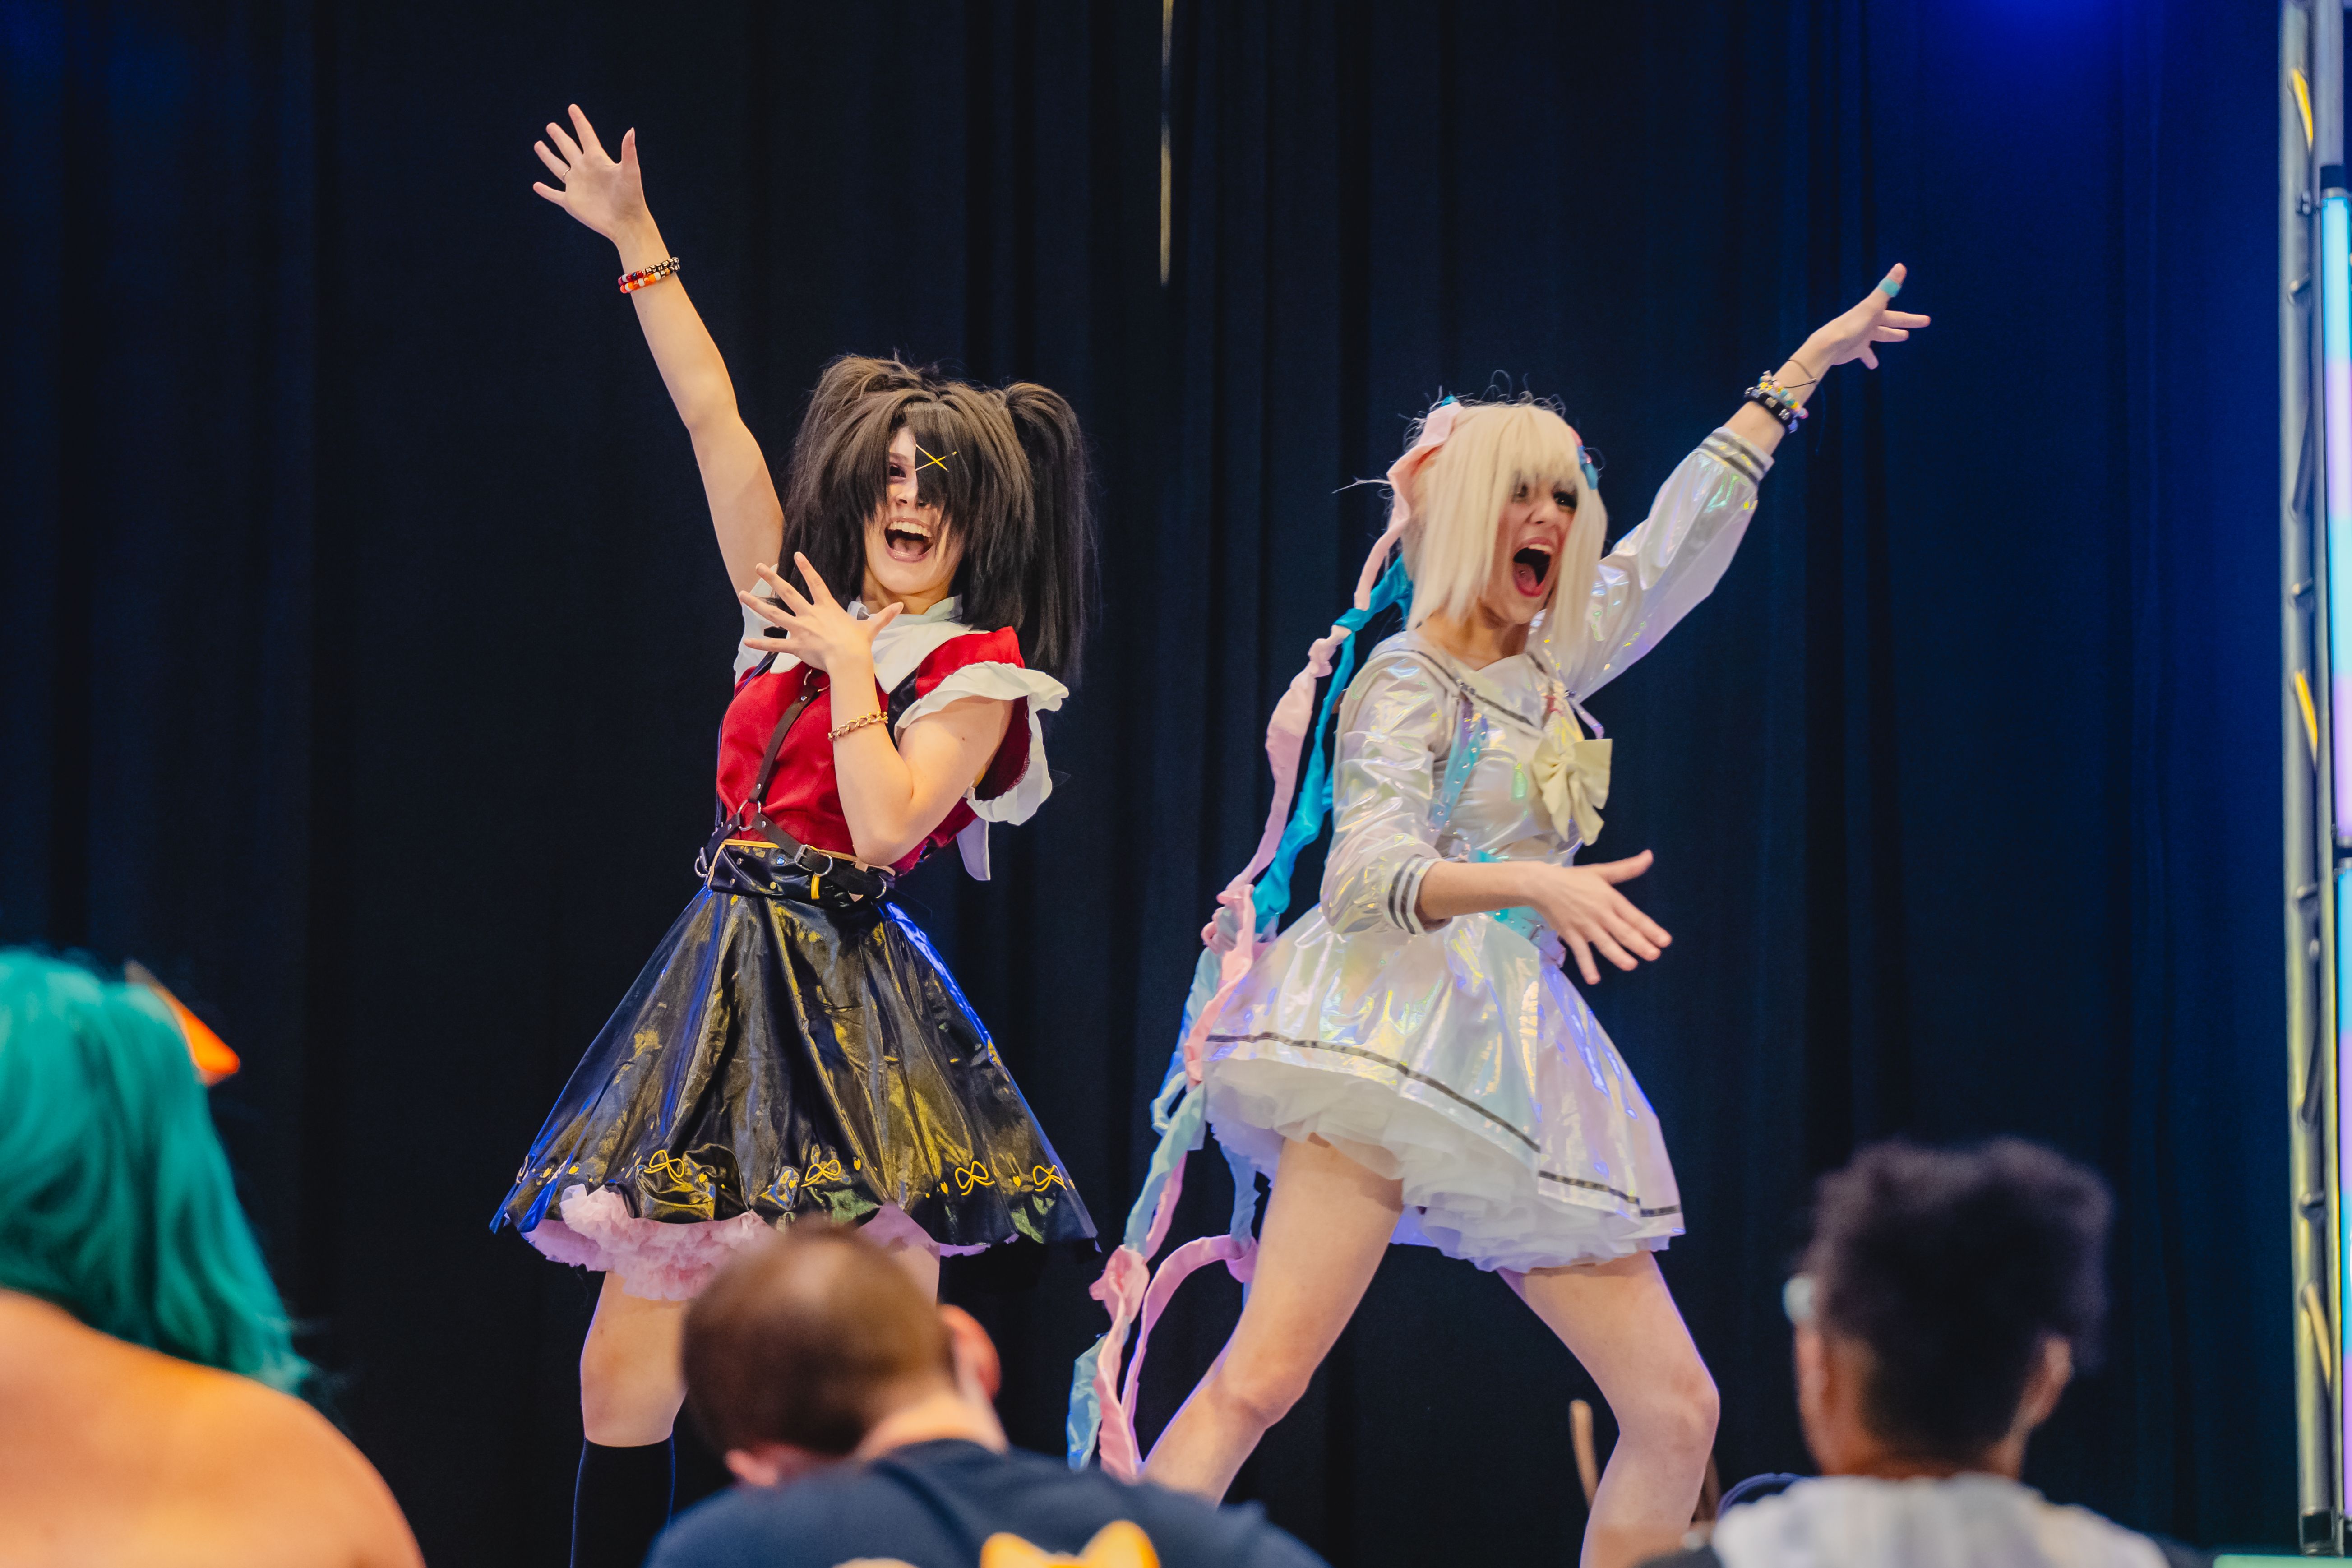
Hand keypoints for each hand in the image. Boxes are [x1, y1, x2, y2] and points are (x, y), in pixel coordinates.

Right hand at [531, 104, 649, 245]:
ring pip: (558, 167)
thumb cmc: (631, 197)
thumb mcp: (630, 172)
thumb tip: (631, 130)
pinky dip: (545, 191)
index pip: (586, 136)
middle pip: (568, 148)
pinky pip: (554, 195)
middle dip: (559, 137)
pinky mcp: (571, 202)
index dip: (579, 121)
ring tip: (538, 144)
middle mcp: (585, 170)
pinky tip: (536, 186)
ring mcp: (577, 186)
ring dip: (548, 156)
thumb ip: (628, 152)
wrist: (627, 223)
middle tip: (551, 126)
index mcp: (597, 160)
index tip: (572, 107)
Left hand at [739, 554, 900, 675]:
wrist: (849, 660)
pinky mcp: (795, 645)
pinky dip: (760, 643)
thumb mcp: (871, 628)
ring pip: (773, 613)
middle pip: (787, 592)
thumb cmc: (859, 644)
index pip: (815, 582)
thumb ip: (883, 616)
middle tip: (759, 567)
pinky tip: (746, 641)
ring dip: (756, 604)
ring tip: (742, 594)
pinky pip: (774, 645)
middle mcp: (809, 614)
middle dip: (771, 578)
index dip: (806, 567)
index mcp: (827, 607)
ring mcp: (800, 629)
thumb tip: (901, 607)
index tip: (797, 555)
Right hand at [1522, 850, 1671, 985]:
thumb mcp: (1602, 871)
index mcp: (1610, 898)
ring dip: (1618, 956)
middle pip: (1623, 932)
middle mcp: (1601, 914)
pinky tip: (1594, 979)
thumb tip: (1650, 856)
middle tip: (1654, 955)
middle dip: (1640, 945)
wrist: (1543, 885)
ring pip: (1605, 944)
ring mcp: (1585, 926)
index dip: (1650, 929)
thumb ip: (1627, 868)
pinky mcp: (1571, 934)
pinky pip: (1581, 953)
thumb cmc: (1574, 879)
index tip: (1665, 941)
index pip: (1634, 916)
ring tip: (1631, 965)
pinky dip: (1587, 966)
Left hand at [1801, 262, 1931, 372]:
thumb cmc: (1852, 326)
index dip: (1911, 318)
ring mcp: (1861, 337)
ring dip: (1890, 336)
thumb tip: (1900, 265)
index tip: (1926, 320)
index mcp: (1873, 313)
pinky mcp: (1854, 350)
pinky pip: (1864, 354)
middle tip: (1924, 322)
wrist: (1829, 345)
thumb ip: (1886, 288)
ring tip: (1904, 337)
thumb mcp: (1871, 307)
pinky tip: (1873, 365)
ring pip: (1879, 335)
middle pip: (1890, 323)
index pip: (1896, 315)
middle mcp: (1868, 323)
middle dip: (1905, 323)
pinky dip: (1869, 359)